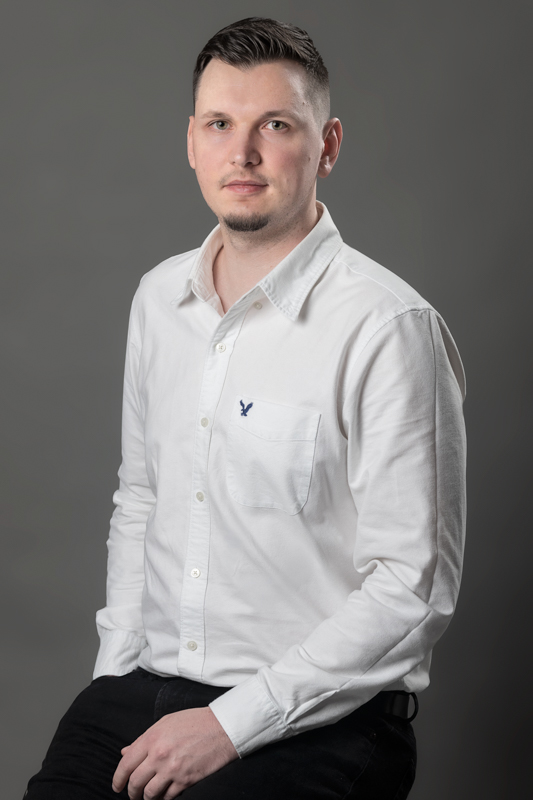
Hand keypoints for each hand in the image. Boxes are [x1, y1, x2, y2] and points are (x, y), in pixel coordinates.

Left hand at [112, 706, 238, 798]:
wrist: (222, 727)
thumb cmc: (195, 722)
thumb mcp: (166, 723)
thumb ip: (144, 739)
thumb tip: (126, 753)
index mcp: (152, 738)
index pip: (126, 765)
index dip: (117, 779)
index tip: (117, 786)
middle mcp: (159, 755)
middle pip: (135, 783)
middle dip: (131, 793)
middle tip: (132, 794)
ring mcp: (172, 770)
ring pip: (149, 794)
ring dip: (146, 798)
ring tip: (148, 796)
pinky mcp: (186, 781)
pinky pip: (167, 797)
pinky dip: (164, 798)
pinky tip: (165, 793)